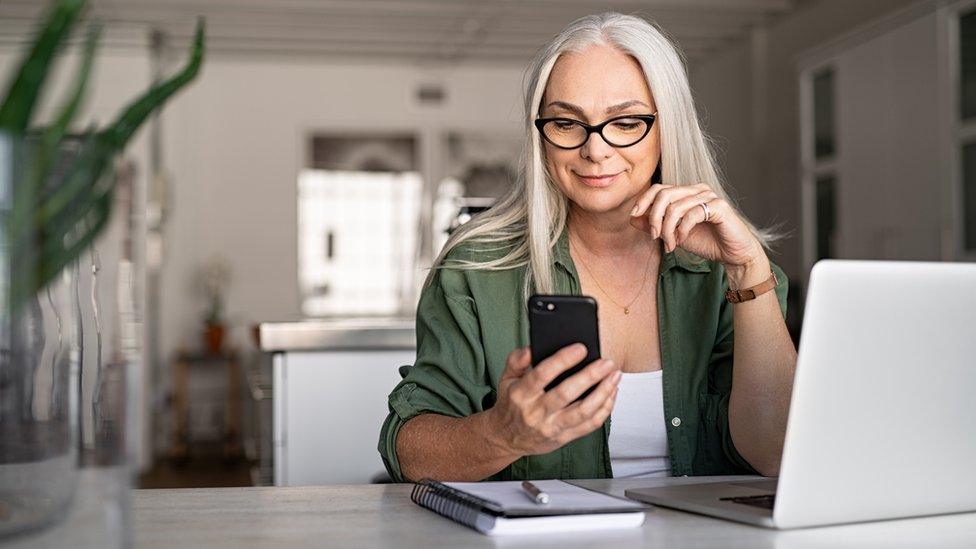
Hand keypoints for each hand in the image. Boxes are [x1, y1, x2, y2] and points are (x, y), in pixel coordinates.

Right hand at [485, 344, 620, 456]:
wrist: (506, 438)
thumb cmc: (511, 404)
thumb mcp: (506, 378)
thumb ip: (516, 360)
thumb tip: (531, 348)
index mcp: (520, 394)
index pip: (542, 374)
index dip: (562, 360)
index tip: (581, 348)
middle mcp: (535, 412)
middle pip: (566, 393)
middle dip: (590, 376)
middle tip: (607, 362)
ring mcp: (551, 427)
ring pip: (582, 411)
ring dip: (603, 393)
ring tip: (615, 376)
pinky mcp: (563, 438)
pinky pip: (589, 425)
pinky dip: (604, 409)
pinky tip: (611, 393)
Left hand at [629, 183, 767, 283]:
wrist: (732, 254)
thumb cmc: (706, 242)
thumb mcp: (674, 234)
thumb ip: (655, 225)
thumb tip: (633, 217)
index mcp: (686, 192)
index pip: (659, 188)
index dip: (643, 200)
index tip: (634, 216)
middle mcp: (698, 190)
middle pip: (664, 194)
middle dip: (654, 217)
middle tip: (655, 236)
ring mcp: (709, 196)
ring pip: (676, 206)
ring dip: (668, 229)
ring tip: (670, 244)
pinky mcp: (719, 207)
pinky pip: (692, 214)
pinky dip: (682, 230)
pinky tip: (682, 241)